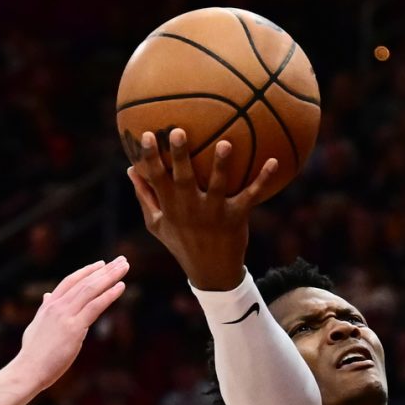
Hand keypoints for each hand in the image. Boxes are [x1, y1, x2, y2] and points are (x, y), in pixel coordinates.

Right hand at [7, 257, 128, 391]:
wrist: (27, 370)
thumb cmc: (33, 353)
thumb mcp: (37, 325)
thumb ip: (45, 309)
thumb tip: (47, 296)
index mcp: (49, 306)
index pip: (70, 281)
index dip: (87, 271)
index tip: (101, 264)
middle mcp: (57, 306)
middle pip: (84, 282)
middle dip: (105, 270)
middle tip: (121, 260)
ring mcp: (65, 316)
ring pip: (91, 289)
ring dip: (110, 276)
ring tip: (125, 266)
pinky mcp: (74, 328)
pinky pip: (95, 306)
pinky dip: (109, 295)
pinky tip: (121, 287)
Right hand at [126, 129, 278, 291]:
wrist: (211, 272)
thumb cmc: (182, 242)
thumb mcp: (157, 224)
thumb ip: (145, 196)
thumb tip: (130, 168)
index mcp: (170, 207)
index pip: (157, 179)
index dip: (150, 158)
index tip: (147, 135)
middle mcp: (190, 208)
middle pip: (183, 179)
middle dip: (180, 156)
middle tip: (178, 131)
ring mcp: (214, 213)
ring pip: (218, 186)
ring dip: (222, 165)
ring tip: (226, 143)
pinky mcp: (236, 217)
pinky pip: (251, 196)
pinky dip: (263, 179)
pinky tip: (274, 161)